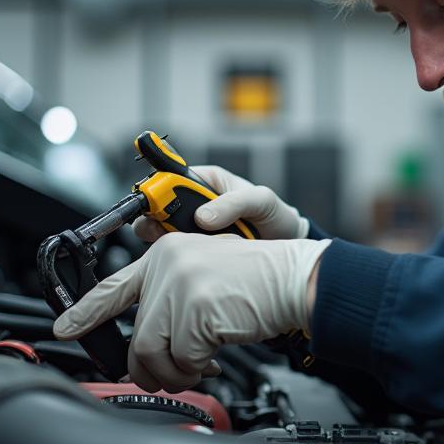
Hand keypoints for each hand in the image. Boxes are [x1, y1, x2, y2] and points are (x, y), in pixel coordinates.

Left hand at [53, 233, 330, 393]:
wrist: (293, 278)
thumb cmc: (257, 281)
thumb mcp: (206, 277)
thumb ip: (172, 298)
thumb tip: (146, 344)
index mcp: (166, 254)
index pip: (113, 287)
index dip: (85, 312)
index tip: (64, 328)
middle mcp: (168, 265)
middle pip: (138, 336)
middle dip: (150, 367)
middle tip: (163, 378)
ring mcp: (181, 286)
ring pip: (153, 351)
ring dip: (174, 373)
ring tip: (194, 369)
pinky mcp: (196, 310)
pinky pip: (182, 359)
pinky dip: (196, 369)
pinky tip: (212, 361)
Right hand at [133, 165, 308, 242]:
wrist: (286, 243)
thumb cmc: (275, 214)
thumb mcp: (261, 201)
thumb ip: (234, 203)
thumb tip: (202, 216)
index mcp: (205, 180)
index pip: (169, 179)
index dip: (158, 192)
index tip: (157, 208)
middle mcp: (194, 202)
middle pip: (158, 210)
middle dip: (156, 222)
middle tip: (166, 235)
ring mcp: (194, 227)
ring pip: (164, 234)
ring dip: (170, 244)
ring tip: (188, 251)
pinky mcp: (197, 248)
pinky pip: (179, 253)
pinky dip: (182, 258)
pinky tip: (195, 263)